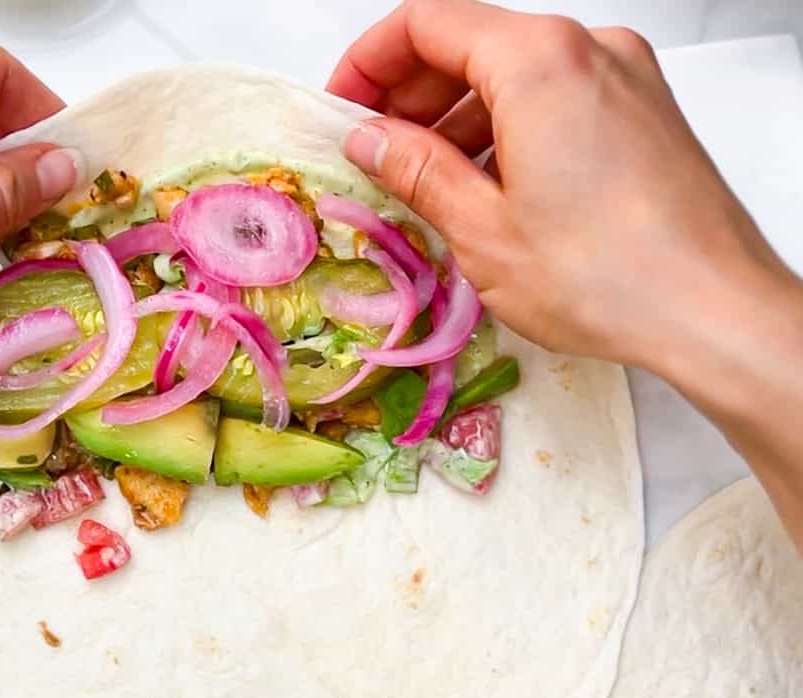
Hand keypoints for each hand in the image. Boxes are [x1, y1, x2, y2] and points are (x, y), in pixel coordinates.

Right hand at [330, 0, 802, 545]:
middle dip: (410, 95)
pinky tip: (484, 187)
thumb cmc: (605, 276)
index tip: (340, 109)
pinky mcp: (644, 112)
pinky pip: (556, 99)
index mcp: (539, 61)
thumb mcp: (481, 228)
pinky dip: (507, 129)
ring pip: (514, 75)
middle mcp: (589, 50)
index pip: (426, 25)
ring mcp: (624, 77)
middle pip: (472, 43)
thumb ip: (415, 169)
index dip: (367, 64)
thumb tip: (368, 138)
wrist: (715, 311)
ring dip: (457, 118)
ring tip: (422, 182)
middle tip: (371, 153)